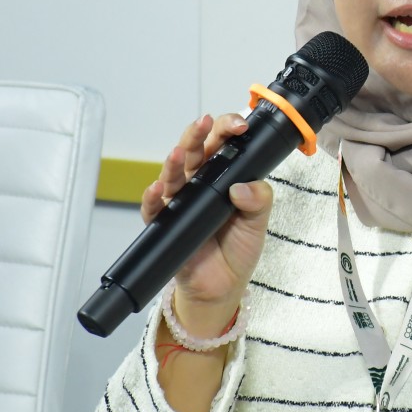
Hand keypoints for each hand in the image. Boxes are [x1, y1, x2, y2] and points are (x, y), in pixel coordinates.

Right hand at [143, 113, 272, 337]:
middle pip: (193, 150)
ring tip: (178, 152)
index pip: (222, 144)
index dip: (228, 129)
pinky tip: (158, 189)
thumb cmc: (238, 250)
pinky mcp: (165, 223)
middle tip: (205, 124)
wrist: (222, 288)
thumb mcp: (258, 223)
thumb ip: (259, 200)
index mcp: (222, 176)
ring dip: (173, 160)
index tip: (239, 126)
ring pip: (172, 173)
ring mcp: (180, 201)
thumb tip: (243, 187)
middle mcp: (198, 183)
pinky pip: (154, 207)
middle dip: (197, 134)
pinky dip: (153, 197)